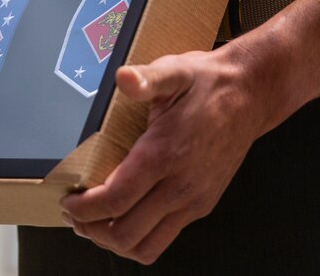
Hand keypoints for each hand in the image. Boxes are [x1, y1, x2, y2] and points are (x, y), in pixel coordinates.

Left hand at [60, 46, 270, 263]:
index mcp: (164, 155)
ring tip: (94, 222)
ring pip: (145, 247)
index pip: (113, 200)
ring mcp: (193, 200)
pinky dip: (138, 238)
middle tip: (74, 213)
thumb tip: (124, 77)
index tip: (67, 199)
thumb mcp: (175, 71)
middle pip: (123, 233)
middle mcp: (180, 186)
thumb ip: (146, 78)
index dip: (82, 207)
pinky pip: (164, 239)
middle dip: (90, 228)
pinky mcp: (202, 205)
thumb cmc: (210, 83)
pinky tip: (125, 217)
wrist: (252, 94)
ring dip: (113, 241)